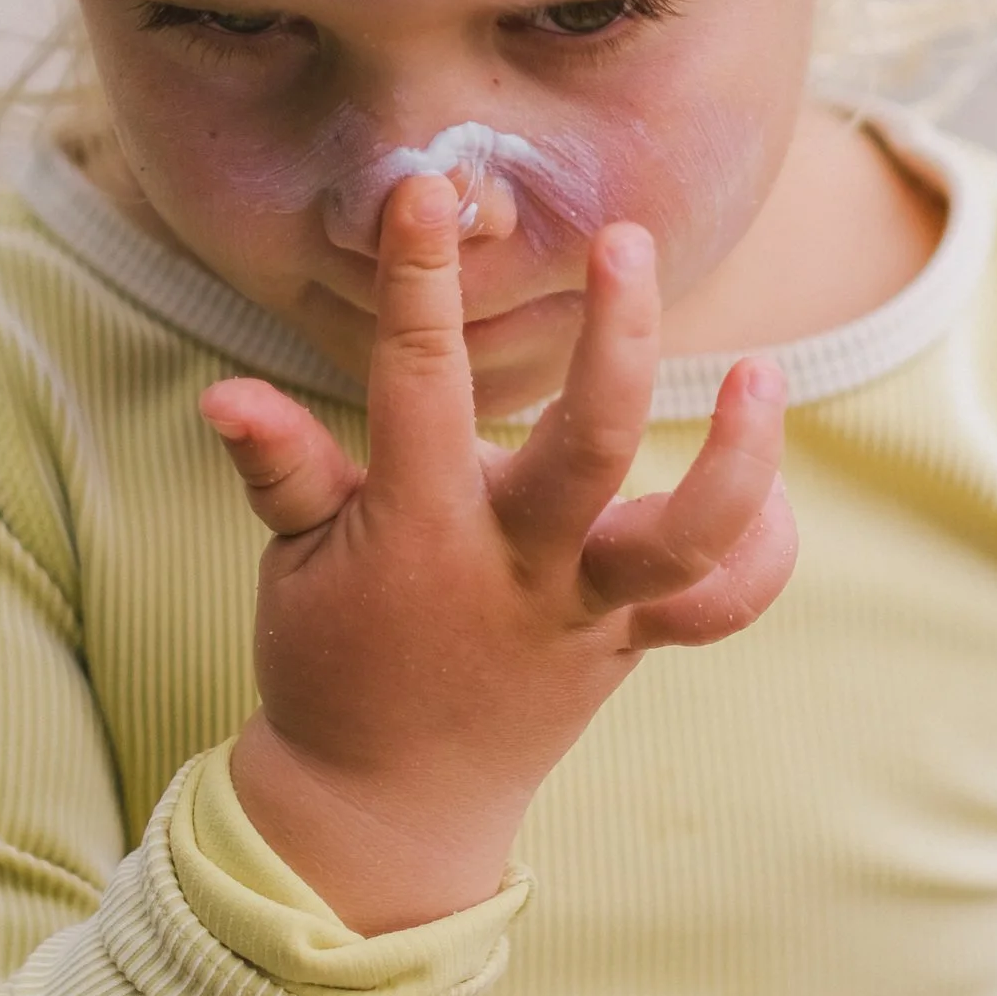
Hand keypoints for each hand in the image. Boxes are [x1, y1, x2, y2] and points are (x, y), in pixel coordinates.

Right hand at [201, 175, 796, 934]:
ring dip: (738, 457)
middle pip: (590, 447)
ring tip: (763, 373)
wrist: (388, 805)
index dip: (421, 283)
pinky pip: (722, 606)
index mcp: (420, 528)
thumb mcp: (290, 562)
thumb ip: (280, 469)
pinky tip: (772, 484)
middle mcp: (517, 566)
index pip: (419, 384)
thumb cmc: (333, 660)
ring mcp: (585, 610)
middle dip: (616, 339)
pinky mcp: (631, 645)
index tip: (429, 191)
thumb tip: (224, 395)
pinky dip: (761, 548)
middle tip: (625, 241)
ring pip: (687, 539)